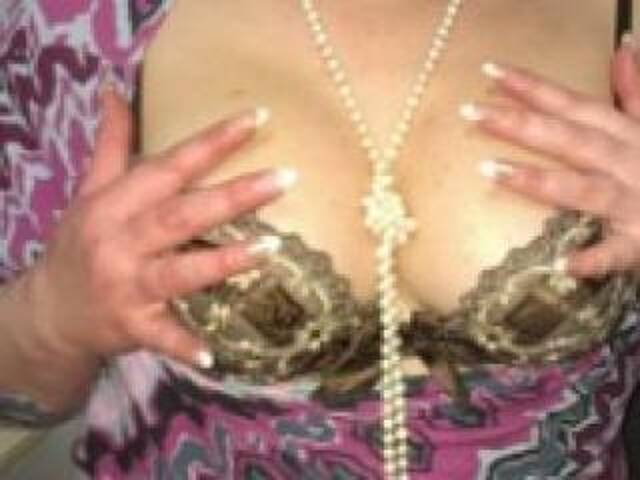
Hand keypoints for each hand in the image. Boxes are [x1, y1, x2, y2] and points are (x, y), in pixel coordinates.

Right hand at [29, 87, 294, 369]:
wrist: (48, 312)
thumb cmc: (79, 245)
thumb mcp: (89, 192)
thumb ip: (110, 145)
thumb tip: (114, 91)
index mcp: (114, 204)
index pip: (170, 165)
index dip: (212, 141)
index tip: (257, 118)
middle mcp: (120, 241)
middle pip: (182, 215)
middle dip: (233, 196)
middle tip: (285, 177)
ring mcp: (127, 286)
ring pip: (179, 272)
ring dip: (223, 262)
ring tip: (271, 247)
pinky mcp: (132, 326)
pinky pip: (162, 337)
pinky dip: (185, 345)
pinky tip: (215, 353)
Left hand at [460, 35, 639, 277]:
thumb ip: (635, 94)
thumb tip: (622, 48)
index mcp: (628, 136)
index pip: (574, 106)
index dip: (535, 87)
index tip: (490, 70)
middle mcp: (629, 163)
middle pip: (570, 139)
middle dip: (523, 124)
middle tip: (472, 111)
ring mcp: (635, 204)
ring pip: (583, 189)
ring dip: (540, 180)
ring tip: (490, 170)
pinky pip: (615, 253)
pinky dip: (592, 259)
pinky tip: (562, 265)